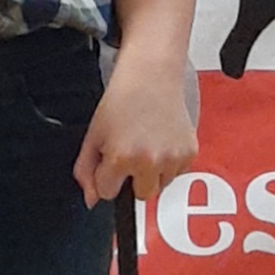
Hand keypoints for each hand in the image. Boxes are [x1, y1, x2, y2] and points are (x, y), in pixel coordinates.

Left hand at [74, 53, 197, 208]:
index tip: (111, 160)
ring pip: (160, 186)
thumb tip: (91, 199)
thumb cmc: (122, 100)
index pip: (108, 193)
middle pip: (140, 195)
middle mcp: (149, 162)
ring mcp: (171, 159)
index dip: (108, 177)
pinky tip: (161, 141)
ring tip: (147, 144)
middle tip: (130, 152)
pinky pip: (176, 174)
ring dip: (152, 173)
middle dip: (133, 180)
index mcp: (121, 158)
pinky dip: (169, 163)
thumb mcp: (94, 134)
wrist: (152, 75)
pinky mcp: (189, 153)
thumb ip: (86, 171)